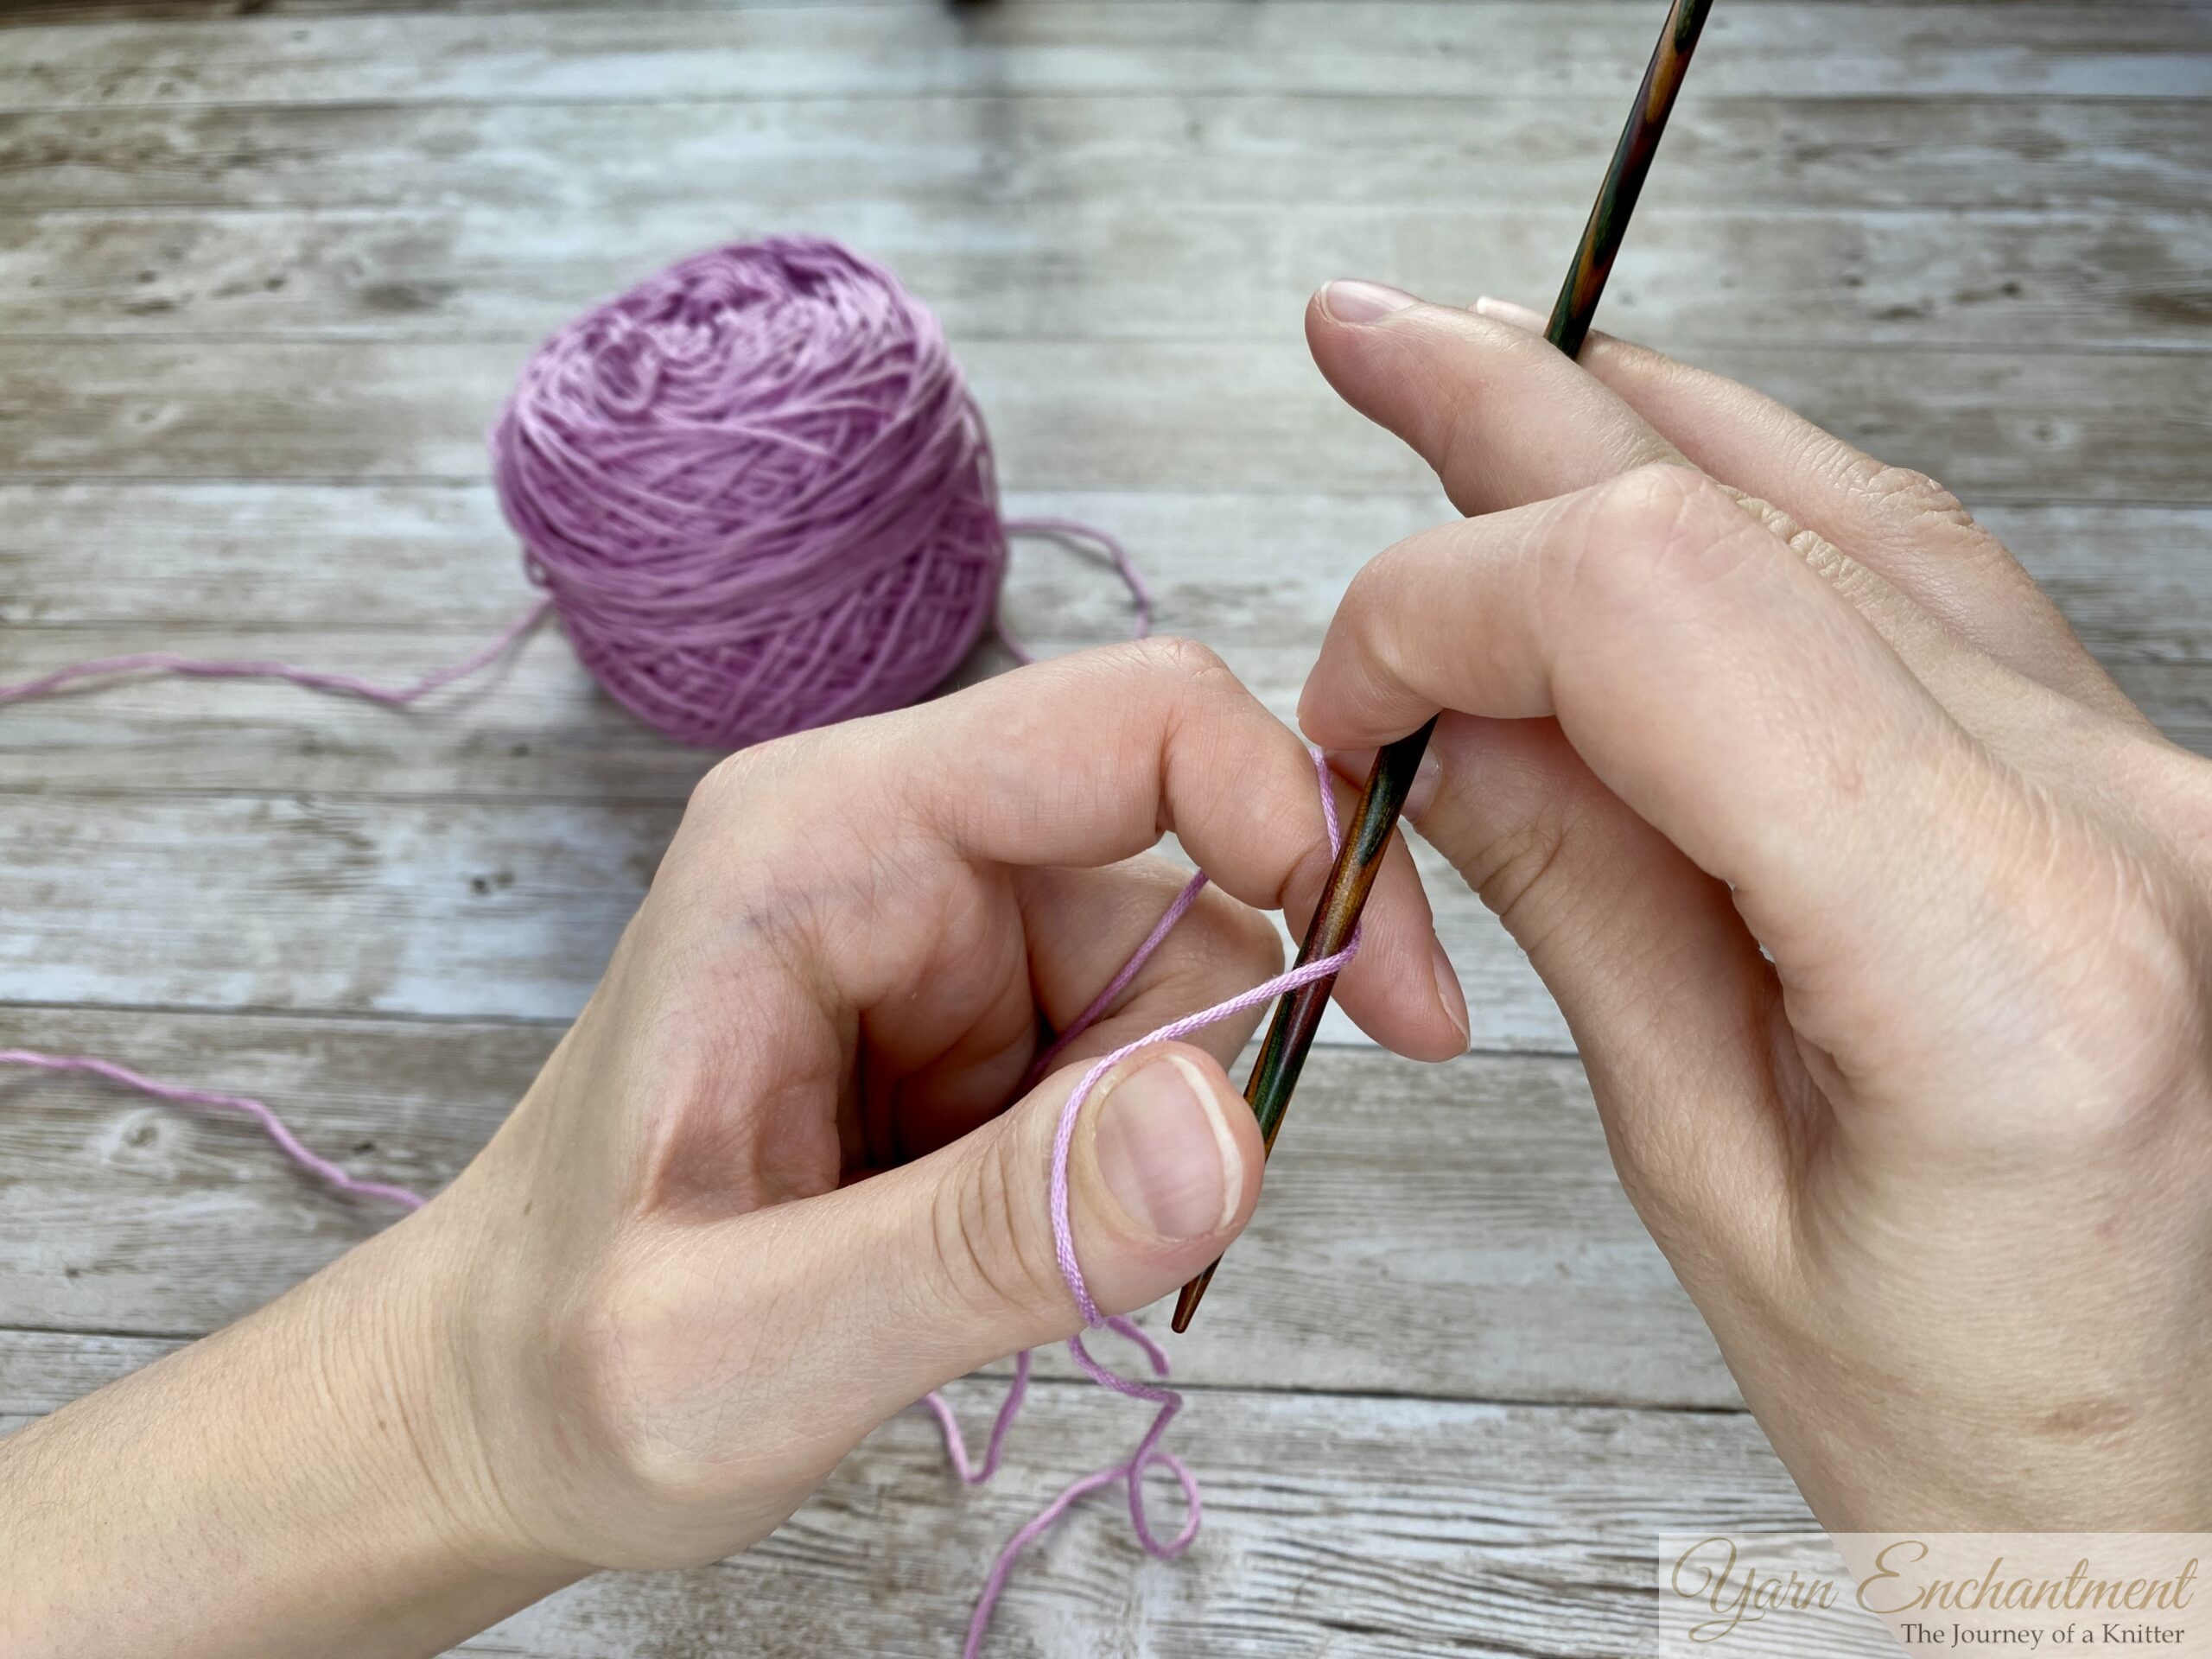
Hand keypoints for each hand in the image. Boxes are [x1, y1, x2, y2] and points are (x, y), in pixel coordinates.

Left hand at [438, 637, 1461, 1574]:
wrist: (492, 1414)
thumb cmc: (562, 1364)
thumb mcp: (748, 1341)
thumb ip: (984, 1239)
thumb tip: (1226, 1132)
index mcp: (820, 845)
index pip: (1122, 727)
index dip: (1284, 813)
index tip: (1378, 993)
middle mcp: (895, 857)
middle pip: (1187, 878)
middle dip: (1205, 1060)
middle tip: (1122, 1235)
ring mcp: (943, 944)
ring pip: (1179, 992)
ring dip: (1147, 1141)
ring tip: (992, 1271)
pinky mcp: (976, 1031)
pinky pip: (1137, 1065)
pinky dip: (1123, 1172)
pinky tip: (1003, 1255)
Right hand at [1297, 281, 2211, 1528]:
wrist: (2163, 1470)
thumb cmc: (1965, 1414)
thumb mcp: (1701, 1175)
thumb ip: (1572, 894)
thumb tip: (1433, 717)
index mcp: (1998, 957)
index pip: (1660, 615)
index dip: (1447, 602)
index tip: (1343, 703)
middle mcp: (2109, 818)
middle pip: (1744, 517)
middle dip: (1512, 431)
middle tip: (1372, 341)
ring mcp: (2142, 773)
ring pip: (1839, 503)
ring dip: (1628, 433)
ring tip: (1482, 375)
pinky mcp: (2124, 770)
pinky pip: (1917, 570)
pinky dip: (1753, 503)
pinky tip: (1665, 463)